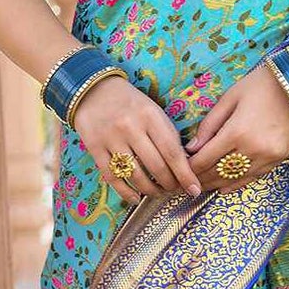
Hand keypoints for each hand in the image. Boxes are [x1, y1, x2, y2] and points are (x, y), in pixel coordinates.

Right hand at [72, 75, 201, 206]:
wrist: (93, 90)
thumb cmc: (131, 104)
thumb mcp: (154, 111)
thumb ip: (168, 135)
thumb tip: (185, 167)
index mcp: (150, 116)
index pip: (172, 151)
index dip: (185, 174)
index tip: (194, 190)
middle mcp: (131, 127)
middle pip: (156, 167)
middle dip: (169, 184)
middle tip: (175, 190)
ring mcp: (111, 138)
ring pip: (135, 175)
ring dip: (150, 190)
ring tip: (157, 192)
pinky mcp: (95, 148)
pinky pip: (113, 177)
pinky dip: (126, 192)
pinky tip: (135, 198)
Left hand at [185, 60, 288, 191]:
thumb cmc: (259, 86)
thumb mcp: (229, 99)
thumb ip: (209, 125)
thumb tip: (192, 149)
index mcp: (236, 132)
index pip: (205, 159)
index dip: (189, 168)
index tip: (179, 170)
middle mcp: (253, 150)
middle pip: (218, 173)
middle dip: (200, 179)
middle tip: (186, 183)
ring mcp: (268, 157)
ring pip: (235, 179)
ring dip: (216, 184)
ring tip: (201, 186)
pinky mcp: (279, 159)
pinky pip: (253, 177)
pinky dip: (236, 183)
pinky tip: (223, 187)